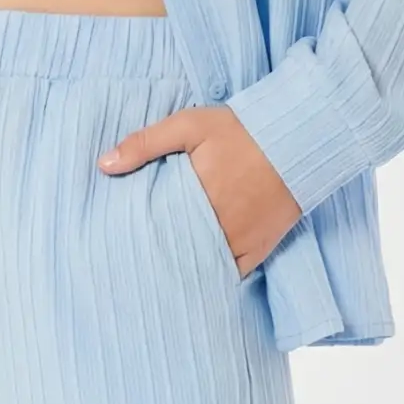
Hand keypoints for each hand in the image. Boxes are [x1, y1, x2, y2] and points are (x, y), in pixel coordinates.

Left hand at [98, 105, 303, 276]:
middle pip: (177, 252)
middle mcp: (218, 226)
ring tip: (159, 275)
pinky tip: (196, 278)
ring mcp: (240, 241)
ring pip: (202, 267)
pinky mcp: (260, 248)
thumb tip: (104, 165)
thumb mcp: (189, 125)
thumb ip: (145, 143)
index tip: (118, 244)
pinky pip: (233, 274)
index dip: (137, 238)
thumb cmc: (241, 130)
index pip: (156, 229)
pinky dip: (214, 276)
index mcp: (195, 197)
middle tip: (133, 264)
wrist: (298, 140)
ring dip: (183, 269)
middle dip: (157, 257)